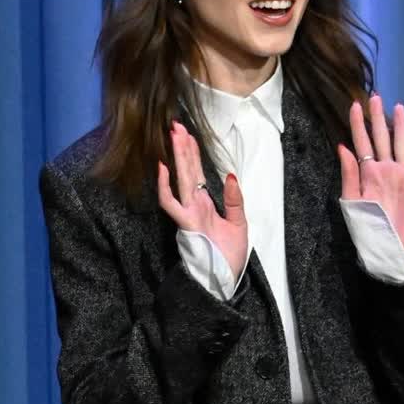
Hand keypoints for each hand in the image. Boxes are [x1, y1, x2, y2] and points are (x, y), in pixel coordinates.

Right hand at [157, 121, 248, 278]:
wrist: (226, 279)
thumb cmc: (230, 256)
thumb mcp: (239, 224)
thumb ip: (234, 200)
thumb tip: (230, 176)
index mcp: (205, 204)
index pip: (197, 173)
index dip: (193, 153)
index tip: (189, 133)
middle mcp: (194, 206)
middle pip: (187, 171)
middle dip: (182, 147)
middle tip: (176, 124)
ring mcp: (189, 213)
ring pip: (181, 180)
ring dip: (178, 157)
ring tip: (175, 135)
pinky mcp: (187, 224)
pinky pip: (171, 203)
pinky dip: (165, 186)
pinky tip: (164, 168)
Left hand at [337, 93, 403, 261]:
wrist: (389, 251)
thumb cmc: (369, 231)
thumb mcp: (352, 202)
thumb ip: (349, 174)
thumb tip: (343, 146)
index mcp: (368, 174)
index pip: (362, 144)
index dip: (358, 125)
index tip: (354, 106)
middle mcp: (386, 171)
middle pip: (382, 138)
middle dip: (378, 118)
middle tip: (374, 97)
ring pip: (402, 145)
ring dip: (401, 127)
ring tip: (398, 108)